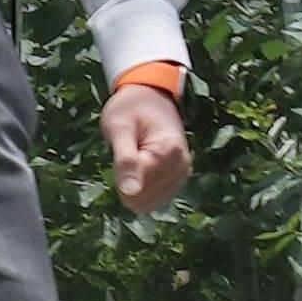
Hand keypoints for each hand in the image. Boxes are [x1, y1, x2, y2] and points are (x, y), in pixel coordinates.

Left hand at [104, 83, 190, 211]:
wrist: (150, 98)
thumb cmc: (130, 109)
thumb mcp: (119, 128)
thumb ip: (126, 160)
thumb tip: (130, 193)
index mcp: (169, 151)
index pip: (139, 185)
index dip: (120, 175)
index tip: (120, 153)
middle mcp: (182, 166)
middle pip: (144, 197)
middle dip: (126, 182)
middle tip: (126, 154)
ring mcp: (182, 175)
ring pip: (149, 202)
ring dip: (133, 186)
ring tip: (133, 159)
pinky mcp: (178, 180)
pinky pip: (155, 199)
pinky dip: (140, 190)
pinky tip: (138, 170)